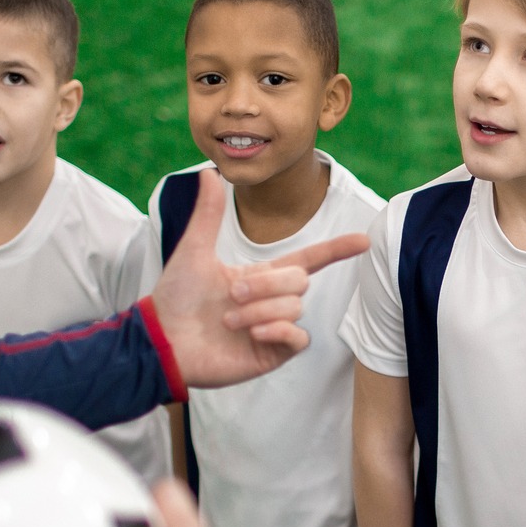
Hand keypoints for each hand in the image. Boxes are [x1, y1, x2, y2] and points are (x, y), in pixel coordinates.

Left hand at [151, 168, 367, 388]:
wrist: (162, 340)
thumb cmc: (176, 298)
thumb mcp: (194, 250)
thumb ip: (209, 214)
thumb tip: (209, 172)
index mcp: (261, 276)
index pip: (309, 260)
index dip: (336, 250)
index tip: (364, 240)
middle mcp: (272, 301)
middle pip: (300, 281)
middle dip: (266, 285)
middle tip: (230, 295)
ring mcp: (273, 329)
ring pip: (295, 308)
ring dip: (260, 310)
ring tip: (228, 320)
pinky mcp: (272, 354)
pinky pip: (298, 338)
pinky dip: (277, 331)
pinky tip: (251, 333)